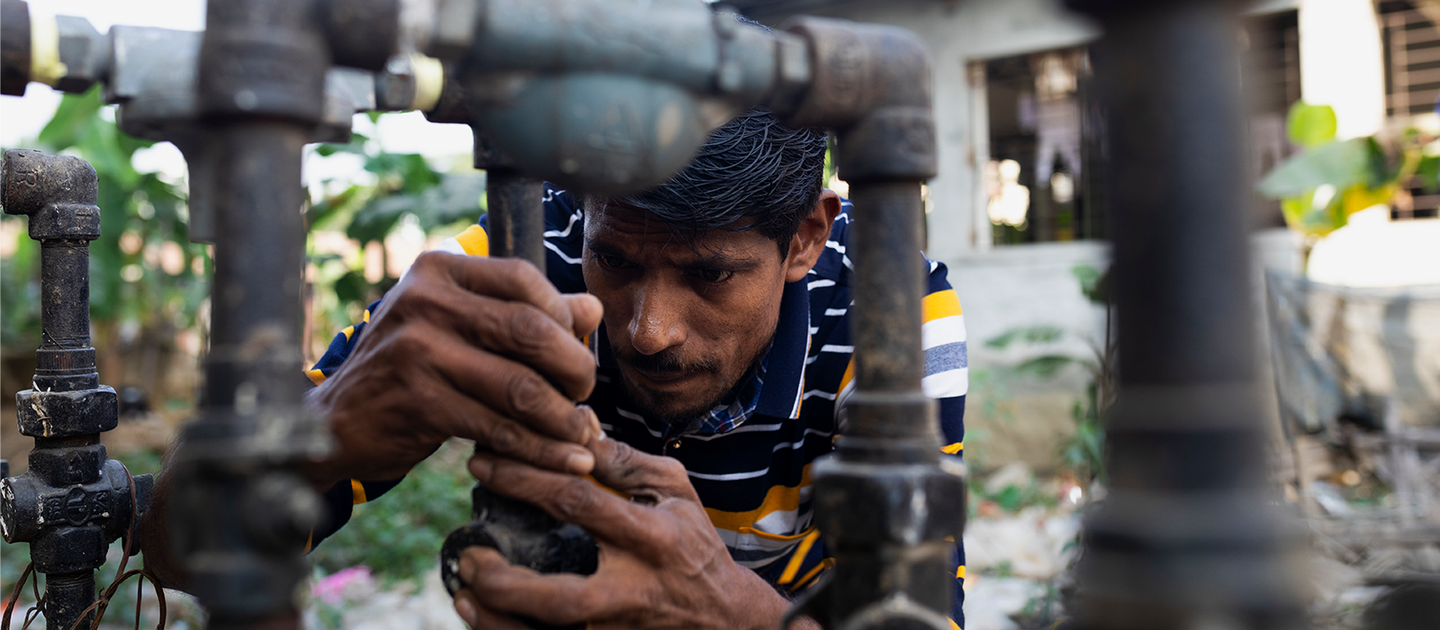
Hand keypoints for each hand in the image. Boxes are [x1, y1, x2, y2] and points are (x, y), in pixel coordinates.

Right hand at [303, 252, 604, 489]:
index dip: (564, 315)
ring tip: (580, 433)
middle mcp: (423, 301)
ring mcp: (417, 351)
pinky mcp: (419, 403)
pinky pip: (498, 427)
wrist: (335, 422)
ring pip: (520, 385)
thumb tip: (593, 309)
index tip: (575, 348)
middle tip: (584, 393)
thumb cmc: (410, 369)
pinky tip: (559, 459)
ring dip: (562, 416)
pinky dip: (537, 447)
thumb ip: (525, 314)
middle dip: (573, 367)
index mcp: (437, 271)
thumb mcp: (460, 328)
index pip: (524, 278)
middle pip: (530, 329)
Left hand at [450, 437, 803, 629]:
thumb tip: (575, 426)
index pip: (580, 503)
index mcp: (651, 536)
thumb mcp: (676, 491)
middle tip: (469, 553)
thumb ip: (625, 462)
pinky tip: (481, 613)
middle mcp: (634, 588)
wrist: (725, 618)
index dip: (526, 480)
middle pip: (560, 596)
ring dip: (497, 618)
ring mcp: (618, 626)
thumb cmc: (695, 544)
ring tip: (466, 588)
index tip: (484, 464)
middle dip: (504, 579)